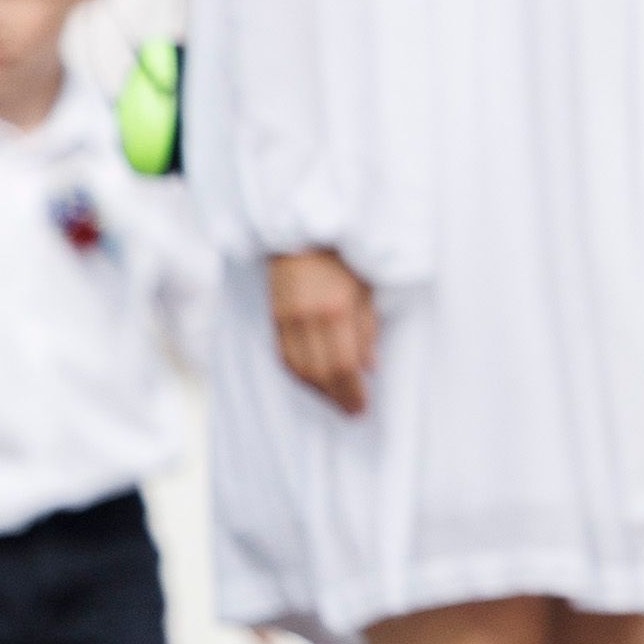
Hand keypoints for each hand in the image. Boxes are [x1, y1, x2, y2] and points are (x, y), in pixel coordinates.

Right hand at [265, 248, 375, 415]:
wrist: (302, 231)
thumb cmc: (343, 256)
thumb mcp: (367, 288)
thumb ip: (367, 330)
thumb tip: (370, 368)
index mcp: (335, 310)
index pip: (343, 366)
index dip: (352, 392)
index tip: (362, 408)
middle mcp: (307, 318)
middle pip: (319, 372)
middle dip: (337, 397)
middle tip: (352, 412)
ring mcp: (286, 318)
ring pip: (298, 369)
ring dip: (317, 390)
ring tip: (335, 400)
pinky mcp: (273, 316)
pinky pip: (284, 356)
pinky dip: (299, 374)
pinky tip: (313, 382)